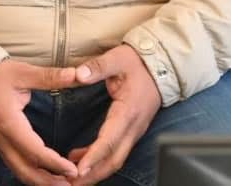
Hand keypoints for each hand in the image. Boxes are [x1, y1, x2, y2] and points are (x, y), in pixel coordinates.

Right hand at [0, 59, 78, 184]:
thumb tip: (77, 75)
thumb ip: (49, 77)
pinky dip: (33, 174)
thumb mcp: (21, 72)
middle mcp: (3, 141)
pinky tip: (47, 172)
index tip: (74, 169)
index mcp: (10, 124)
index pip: (35, 152)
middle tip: (74, 181)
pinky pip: (16, 167)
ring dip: (42, 181)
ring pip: (20, 173)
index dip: (56, 164)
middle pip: (27, 173)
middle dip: (50, 182)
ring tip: (64, 181)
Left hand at [66, 44, 162, 184]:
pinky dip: (98, 161)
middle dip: (93, 175)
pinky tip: (79, 160)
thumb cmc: (137, 62)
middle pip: (113, 160)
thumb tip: (79, 75)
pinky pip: (115, 152)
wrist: (160, 66)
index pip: (109, 140)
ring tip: (71, 178)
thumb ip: (97, 67)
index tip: (78, 170)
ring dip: (95, 171)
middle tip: (70, 183)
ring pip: (115, 160)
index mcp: (128, 112)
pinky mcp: (130, 132)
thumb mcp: (117, 58)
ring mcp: (133, 132)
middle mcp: (132, 127)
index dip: (93, 156)